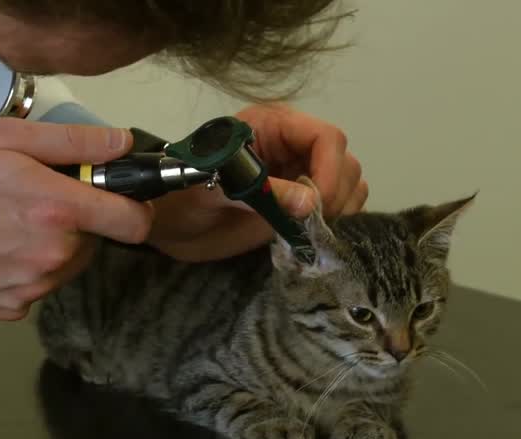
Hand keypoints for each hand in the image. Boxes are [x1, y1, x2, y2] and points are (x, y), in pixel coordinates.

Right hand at [0, 118, 154, 320]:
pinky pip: (36, 286)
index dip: (132, 204)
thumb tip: (122, 144)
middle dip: (77, 219)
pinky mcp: (8, 308)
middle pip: (96, 241)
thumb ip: (75, 142)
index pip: (134, 222)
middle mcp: (52, 257)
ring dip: (51, 245)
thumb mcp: (8, 138)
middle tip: (31, 196)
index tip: (116, 195)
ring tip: (5, 220)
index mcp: (58, 210)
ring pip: (66, 265)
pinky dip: (23, 268)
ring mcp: (31, 288)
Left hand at [144, 104, 366, 261]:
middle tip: (308, 222)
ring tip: (305, 227)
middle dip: (334, 193)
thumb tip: (310, 203)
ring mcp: (301, 172)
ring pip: (350, 181)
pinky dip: (337, 219)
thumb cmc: (182, 200)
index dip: (329, 170)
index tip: (316, 205)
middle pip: (344, 160)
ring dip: (339, 207)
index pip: (325, 137)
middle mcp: (293, 144)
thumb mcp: (213, 190)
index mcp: (272, 126)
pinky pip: (342, 203)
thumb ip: (260, 193)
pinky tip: (309, 231)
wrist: (169, 226)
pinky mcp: (303, 199)